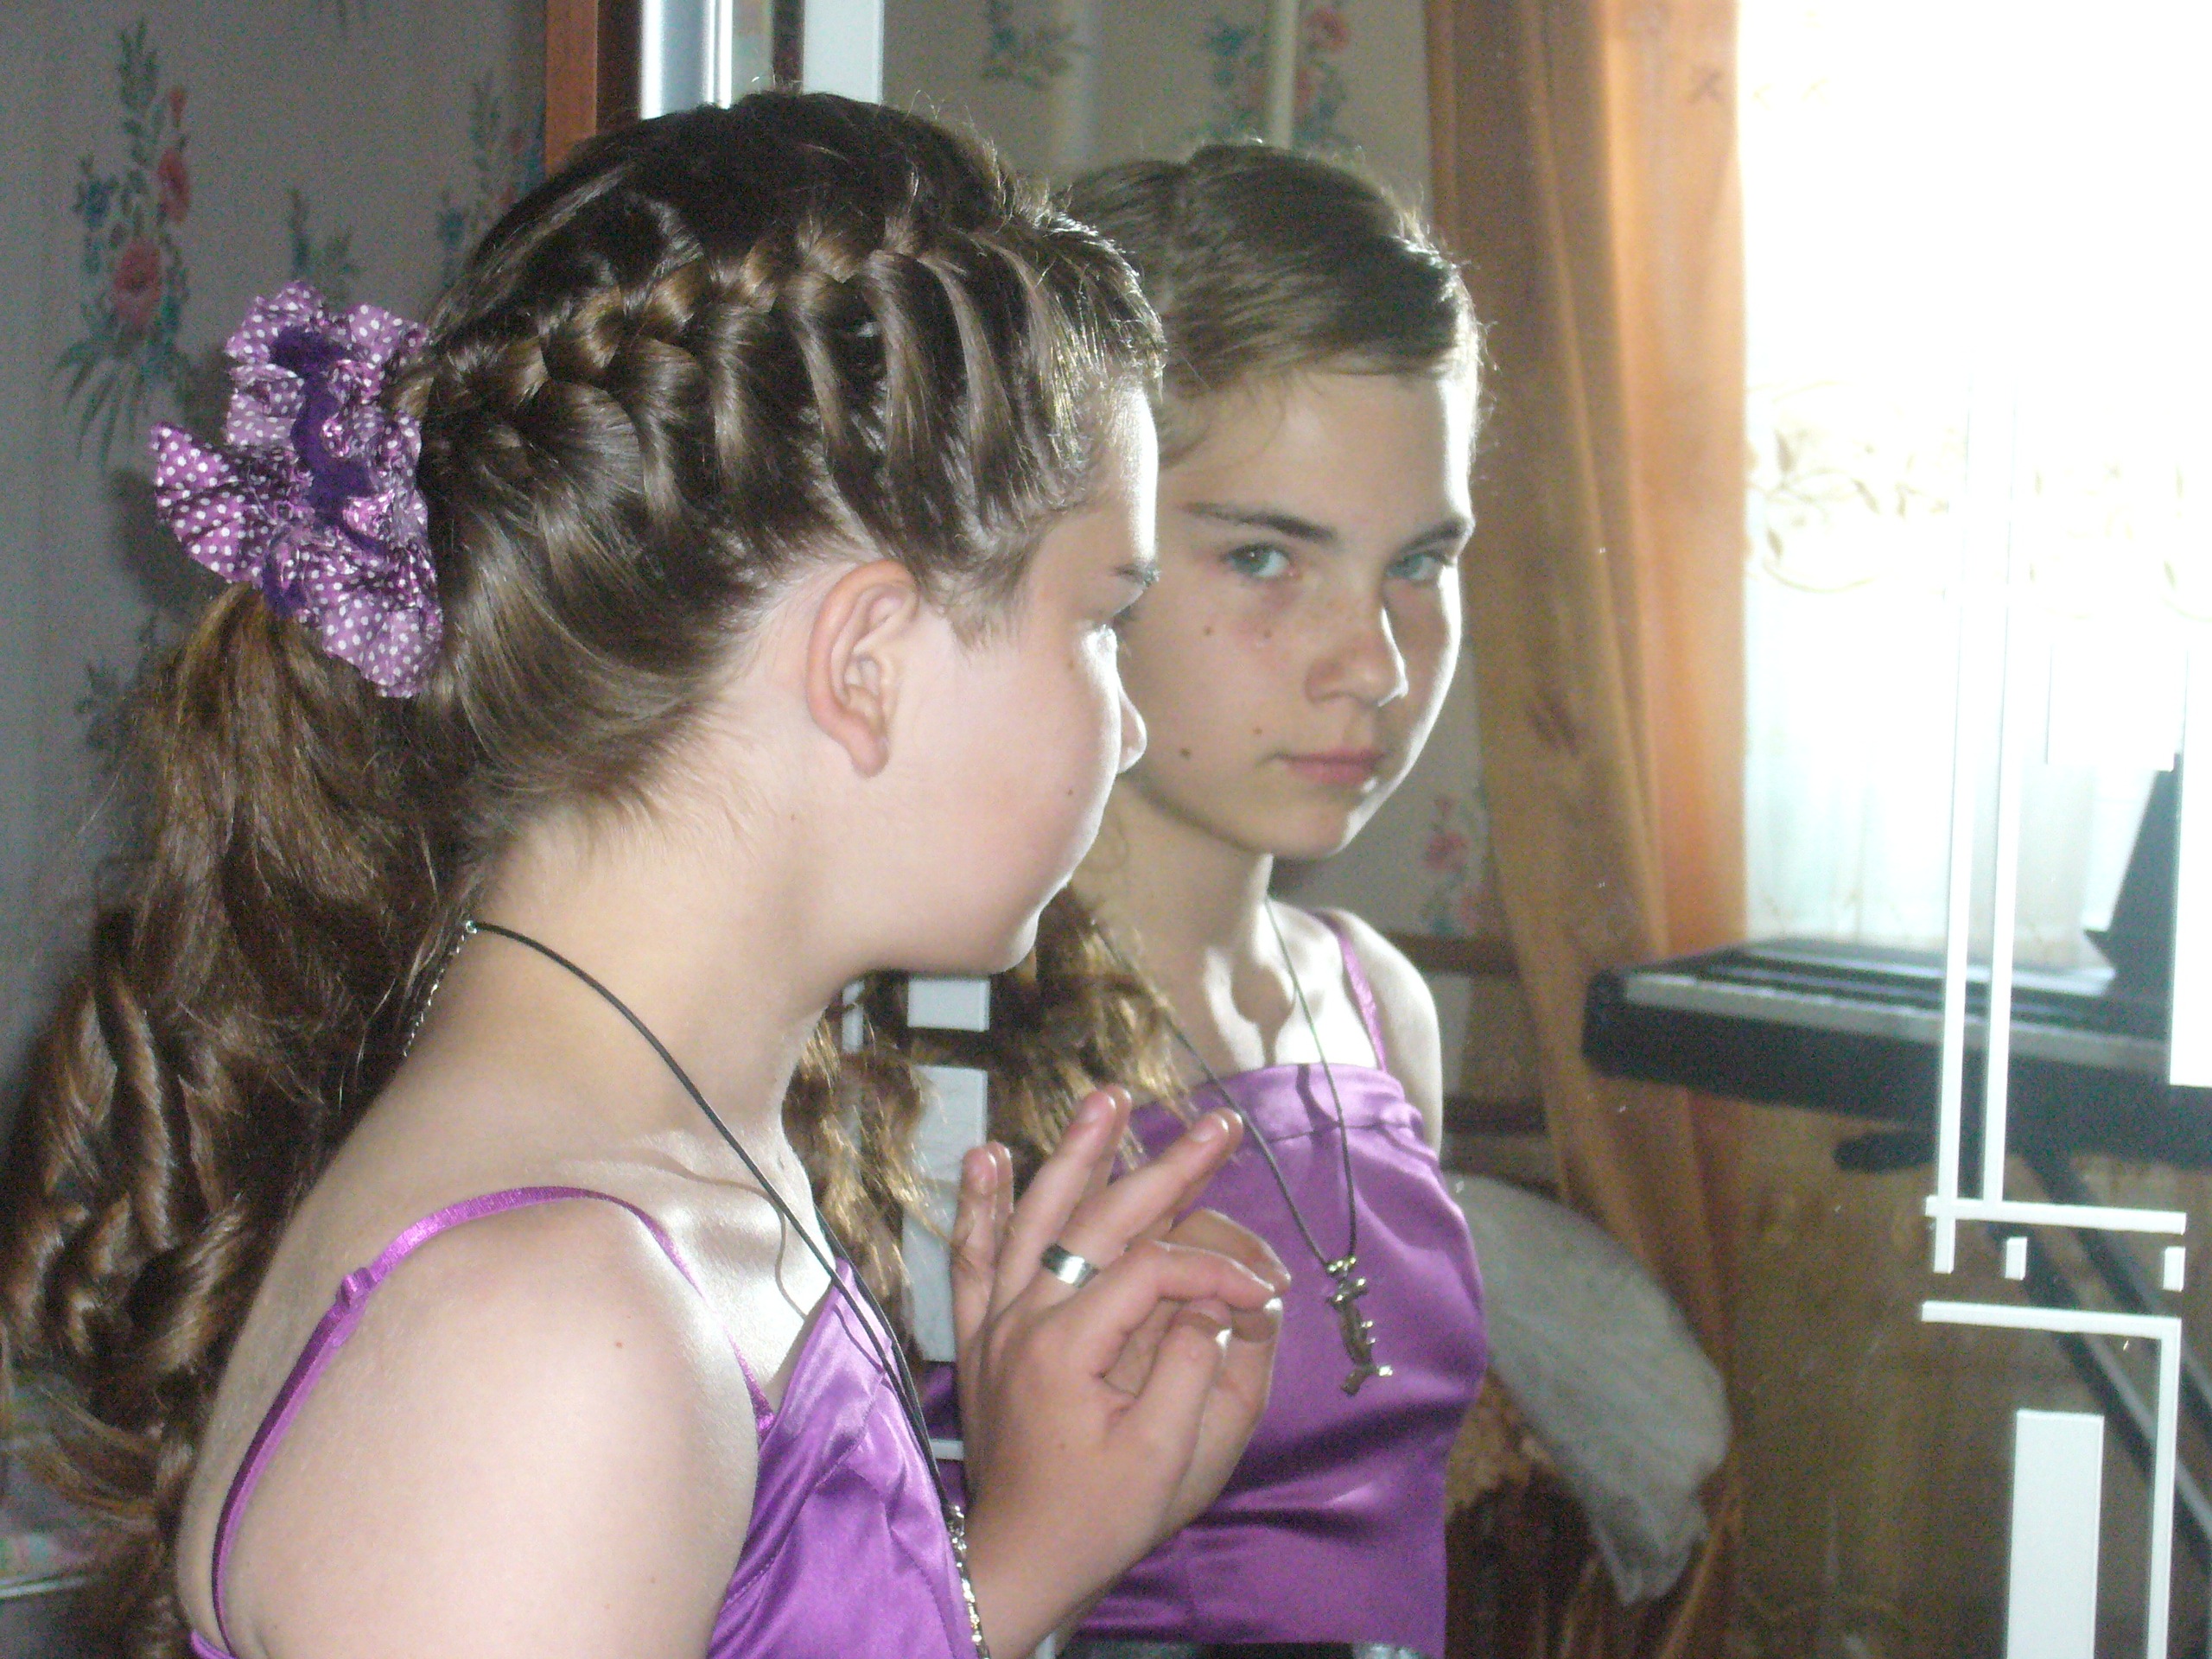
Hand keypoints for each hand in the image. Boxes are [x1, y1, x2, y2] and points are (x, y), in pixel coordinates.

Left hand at [949, 1087, 1286, 1656]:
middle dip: (1168, 1170)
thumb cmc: (1101, 1518)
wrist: (1019, 1564)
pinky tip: (990, 1156)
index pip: (1152, 1272)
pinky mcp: (980, 1338)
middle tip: (1220, 1126)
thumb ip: (1192, 1367)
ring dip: (1075, 1155)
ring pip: (1033, 1217)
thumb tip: (1218, 1304)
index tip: (1263, 1293)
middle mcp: (1023, 1318)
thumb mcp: (1166, 1457)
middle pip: (1099, 1221)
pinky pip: (974, 1258)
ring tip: (1108, 1098)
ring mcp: (995, 1323)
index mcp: (1067, 1347)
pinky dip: (982, 1205)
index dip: (1214, 1273)